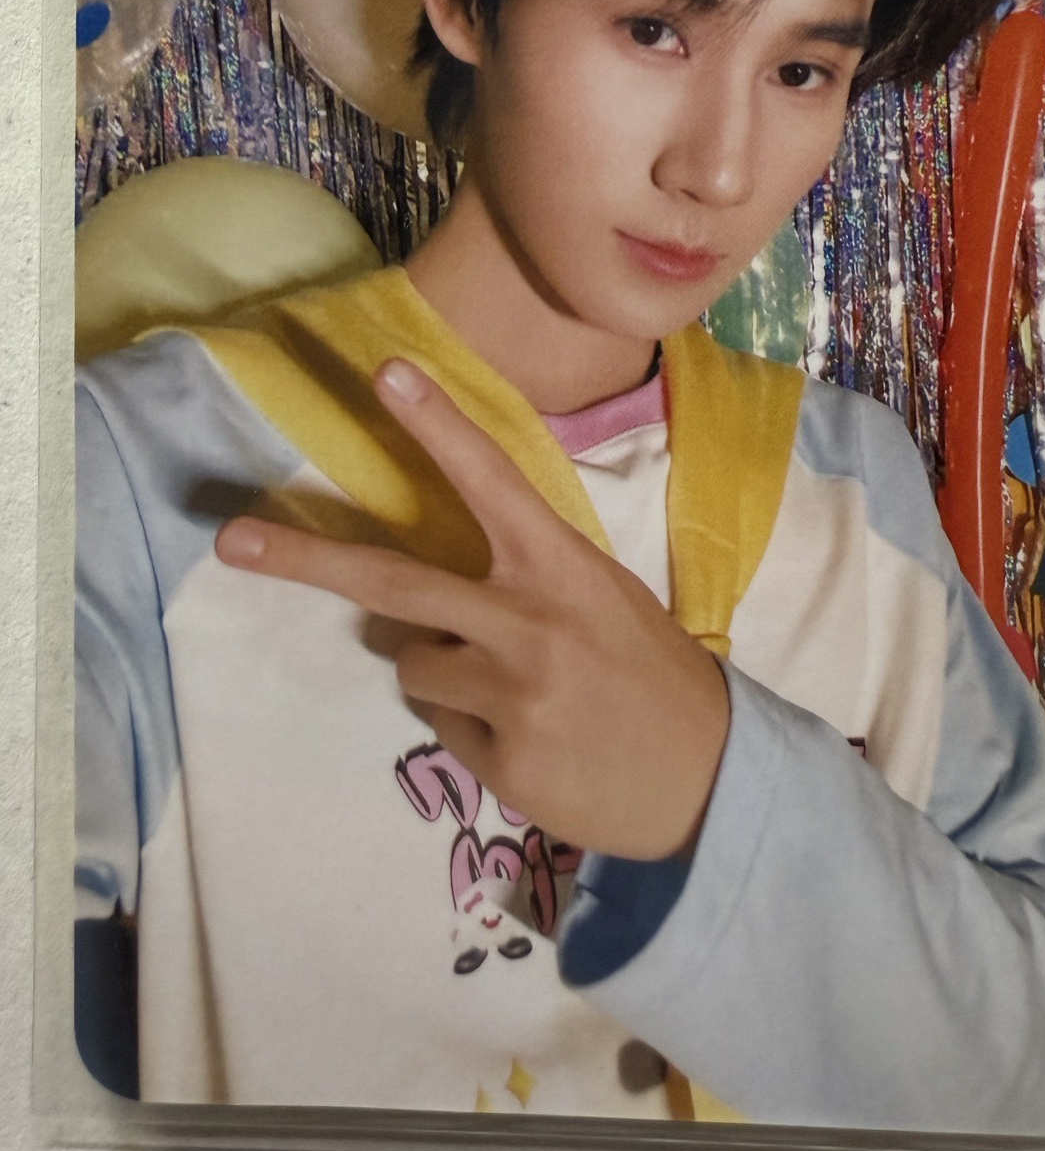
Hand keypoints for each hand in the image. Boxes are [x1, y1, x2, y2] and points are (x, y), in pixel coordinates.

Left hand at [214, 358, 730, 860]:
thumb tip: (415, 607)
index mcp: (561, 564)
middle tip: (229, 540)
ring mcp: (511, 690)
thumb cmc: (649, 672)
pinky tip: (535, 738)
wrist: (709, 778)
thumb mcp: (601, 598)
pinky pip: (443, 726)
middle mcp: (528, 618)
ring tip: (520, 690)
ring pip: (413, 663)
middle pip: (390, 582)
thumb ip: (522, 582)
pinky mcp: (500, 757)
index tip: (386, 372)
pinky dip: (475, 729)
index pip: (491, 479)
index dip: (438, 426)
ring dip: (445, 671)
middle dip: (303, 558)